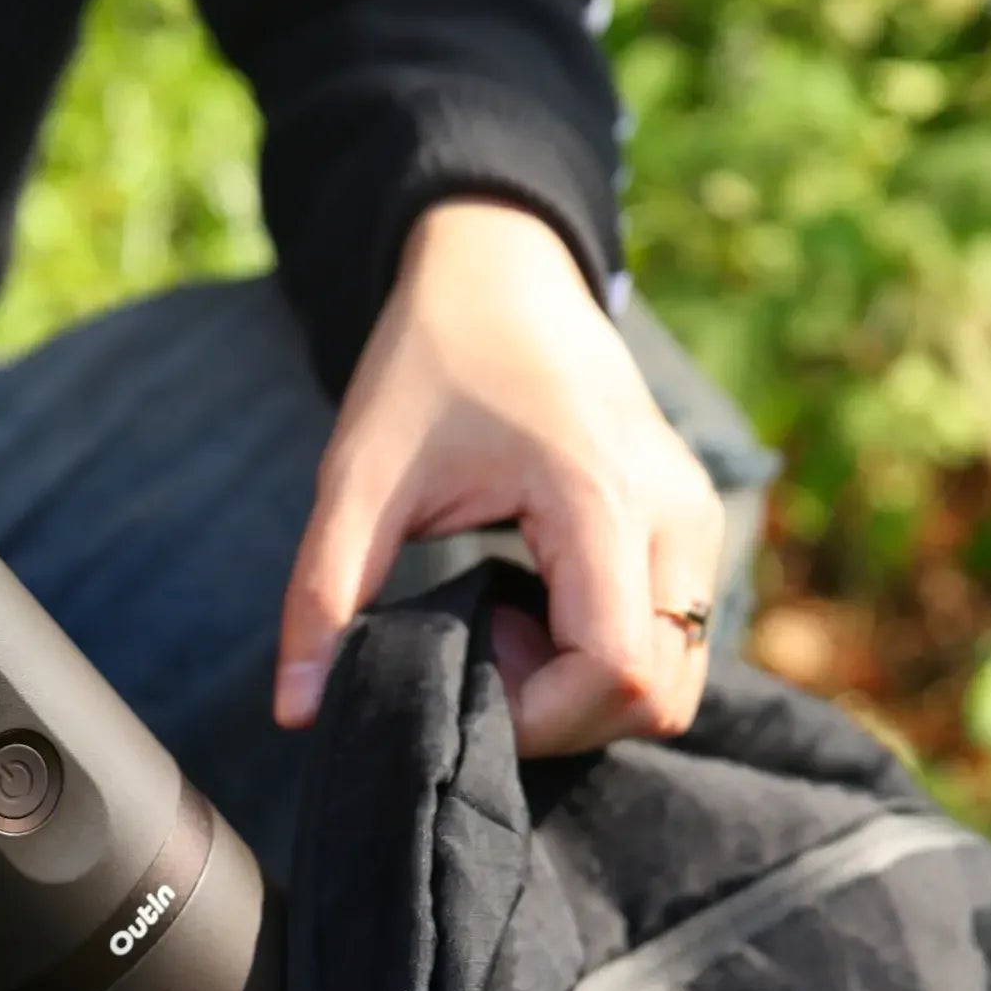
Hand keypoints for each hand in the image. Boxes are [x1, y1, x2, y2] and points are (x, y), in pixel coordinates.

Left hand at [275, 201, 725, 754]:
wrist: (500, 276)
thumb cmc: (430, 363)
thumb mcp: (357, 477)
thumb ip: (323, 594)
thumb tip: (295, 712)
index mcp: (601, 497)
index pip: (617, 669)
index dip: (539, 712)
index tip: (467, 666)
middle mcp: (675, 515)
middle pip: (658, 696)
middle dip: (561, 714)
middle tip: (476, 652)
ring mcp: (696, 520)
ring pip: (674, 680)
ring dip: (585, 694)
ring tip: (501, 629)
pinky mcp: (691, 527)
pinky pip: (673, 640)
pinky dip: (604, 660)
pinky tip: (531, 611)